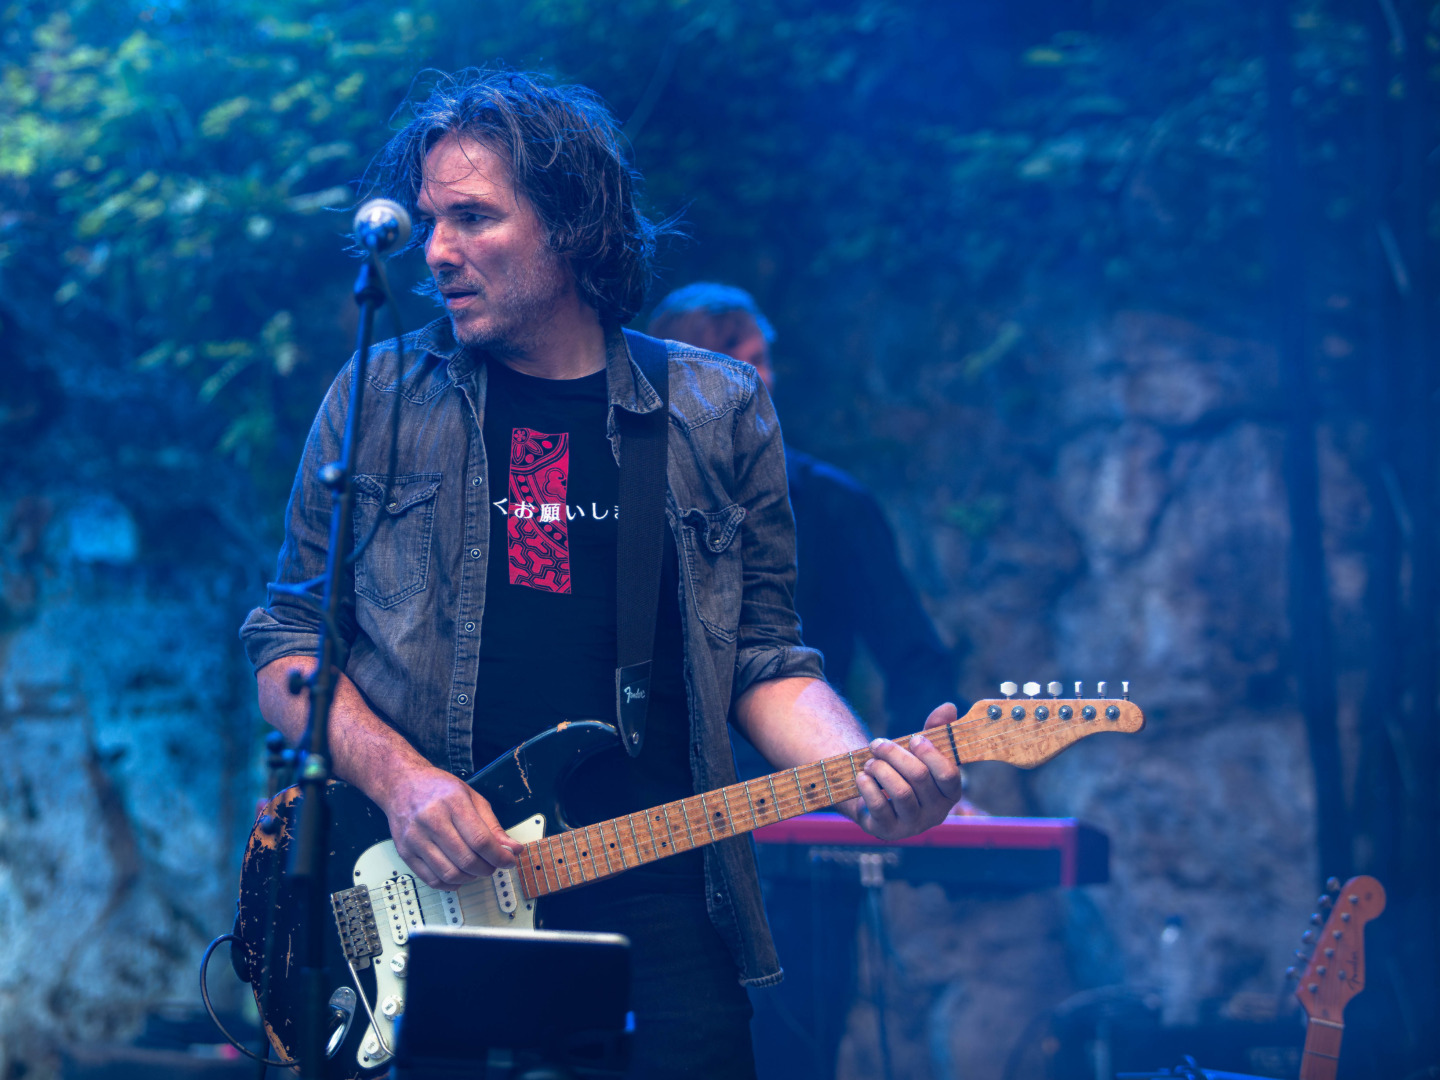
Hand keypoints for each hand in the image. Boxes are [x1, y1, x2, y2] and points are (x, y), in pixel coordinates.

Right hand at [376, 764, 522, 887]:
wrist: (401, 784)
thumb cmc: (438, 789)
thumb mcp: (472, 797)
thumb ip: (492, 825)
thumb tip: (513, 849)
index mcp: (452, 803)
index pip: (481, 840)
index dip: (499, 856)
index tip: (509, 861)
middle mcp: (431, 820)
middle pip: (466, 859)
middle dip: (487, 869)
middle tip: (493, 865)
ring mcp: (415, 838)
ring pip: (449, 873)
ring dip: (470, 878)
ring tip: (476, 870)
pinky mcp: (405, 852)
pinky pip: (431, 880)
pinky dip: (450, 884)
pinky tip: (459, 876)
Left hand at [851, 702, 964, 840]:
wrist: (876, 796)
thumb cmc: (905, 770)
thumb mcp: (920, 750)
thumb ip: (935, 730)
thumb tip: (949, 707)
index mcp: (950, 793)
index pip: (949, 775)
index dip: (930, 754)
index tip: (913, 738)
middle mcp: (936, 813)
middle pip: (919, 777)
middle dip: (895, 754)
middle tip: (878, 744)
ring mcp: (913, 825)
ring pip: (900, 792)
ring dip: (881, 769)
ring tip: (870, 762)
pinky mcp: (888, 831)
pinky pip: (879, 808)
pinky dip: (868, 787)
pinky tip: (862, 776)